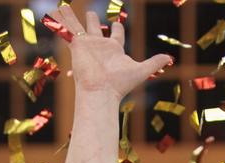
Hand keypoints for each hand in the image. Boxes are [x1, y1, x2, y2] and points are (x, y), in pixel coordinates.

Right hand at [49, 7, 171, 99]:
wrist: (101, 92)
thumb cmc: (120, 83)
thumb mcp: (141, 70)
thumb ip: (154, 63)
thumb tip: (170, 58)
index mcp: (114, 49)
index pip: (116, 33)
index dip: (118, 26)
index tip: (117, 22)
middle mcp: (99, 45)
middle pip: (96, 27)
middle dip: (93, 20)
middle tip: (90, 13)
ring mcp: (87, 45)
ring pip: (77, 25)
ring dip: (70, 16)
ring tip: (62, 5)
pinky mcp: (76, 45)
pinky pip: (66, 28)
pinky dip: (60, 19)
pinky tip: (54, 10)